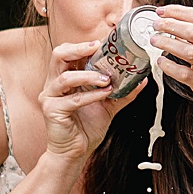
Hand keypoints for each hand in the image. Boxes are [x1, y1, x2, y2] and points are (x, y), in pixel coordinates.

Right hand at [41, 40, 143, 159]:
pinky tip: (105, 94)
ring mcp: (50, 96)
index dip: (84, 45)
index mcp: (65, 78)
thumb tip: (142, 79)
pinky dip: (91, 95)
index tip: (104, 42)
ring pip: (65, 77)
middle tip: (97, 47)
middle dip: (78, 49)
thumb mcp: (108, 105)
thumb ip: (123, 92)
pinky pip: (72, 99)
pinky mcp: (51, 110)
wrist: (76, 152)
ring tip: (107, 79)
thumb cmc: (87, 127)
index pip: (69, 53)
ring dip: (89, 75)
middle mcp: (54, 83)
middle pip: (58, 55)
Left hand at [150, 6, 192, 117]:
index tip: (161, 10)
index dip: (177, 11)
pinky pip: (185, 74)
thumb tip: (181, 27)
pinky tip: (161, 63)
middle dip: (169, 25)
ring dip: (167, 43)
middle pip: (191, 31)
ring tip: (154, 40)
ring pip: (187, 50)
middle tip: (155, 25)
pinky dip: (170, 67)